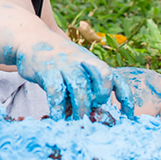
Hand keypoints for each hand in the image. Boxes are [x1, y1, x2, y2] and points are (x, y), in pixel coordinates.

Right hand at [16, 40, 134, 119]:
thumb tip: (97, 116)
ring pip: (80, 85)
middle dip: (103, 95)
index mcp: (93, 62)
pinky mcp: (47, 70)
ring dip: (81, 107)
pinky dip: (58, 107)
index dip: (125, 97)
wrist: (32, 39)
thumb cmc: (59, 61)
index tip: (128, 116)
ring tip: (78, 121)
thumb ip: (87, 87)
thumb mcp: (78, 68)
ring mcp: (65, 63)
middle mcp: (82, 60)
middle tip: (94, 110)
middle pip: (103, 75)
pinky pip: (56, 91)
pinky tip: (58, 118)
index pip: (115, 77)